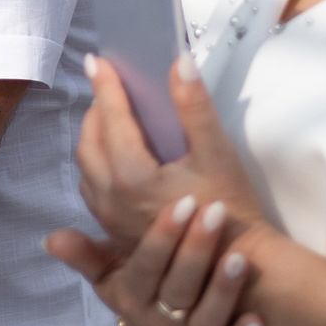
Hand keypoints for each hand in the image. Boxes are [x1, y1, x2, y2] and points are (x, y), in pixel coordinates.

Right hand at [49, 196, 261, 325]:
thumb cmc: (141, 290)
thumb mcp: (110, 274)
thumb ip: (86, 255)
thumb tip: (50, 239)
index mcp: (133, 297)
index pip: (144, 267)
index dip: (162, 238)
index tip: (182, 203)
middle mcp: (161, 320)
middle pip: (178, 287)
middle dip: (197, 250)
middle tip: (214, 212)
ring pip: (206, 318)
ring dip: (223, 290)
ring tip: (240, 256)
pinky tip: (257, 317)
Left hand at [64, 53, 261, 246]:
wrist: (238, 265)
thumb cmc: (230, 209)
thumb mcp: (217, 153)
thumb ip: (195, 105)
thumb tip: (180, 60)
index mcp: (131, 177)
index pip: (111, 118)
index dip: (105, 85)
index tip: (97, 59)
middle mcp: (111, 199)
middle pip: (89, 142)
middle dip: (97, 110)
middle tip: (108, 85)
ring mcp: (110, 219)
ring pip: (87, 168)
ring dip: (94, 138)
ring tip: (110, 116)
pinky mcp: (117, 233)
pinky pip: (94, 190)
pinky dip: (98, 164)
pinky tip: (115, 156)